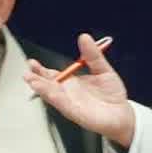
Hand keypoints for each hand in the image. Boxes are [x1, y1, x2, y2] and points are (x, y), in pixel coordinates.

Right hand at [22, 32, 136, 150]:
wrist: (123, 114)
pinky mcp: (78, 115)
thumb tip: (84, 37)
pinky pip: (66, 106)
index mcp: (71, 83)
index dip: (41, 70)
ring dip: (42, 89)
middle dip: (37, 80)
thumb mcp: (103, 70)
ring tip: (32, 82)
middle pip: (48, 86)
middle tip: (27, 73)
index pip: (52, 75)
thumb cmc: (112, 94)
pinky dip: (57, 99)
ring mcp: (71, 105)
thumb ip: (93, 56)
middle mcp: (68, 94)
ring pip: (53, 96)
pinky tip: (50, 93)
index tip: (32, 63)